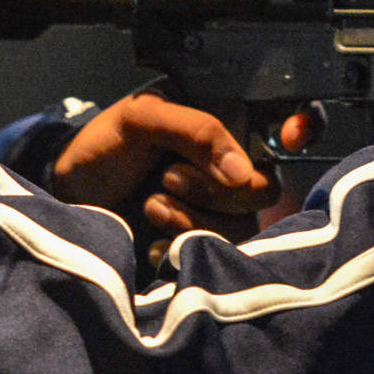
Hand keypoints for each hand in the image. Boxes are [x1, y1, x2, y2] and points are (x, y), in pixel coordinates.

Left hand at [51, 92, 280, 259]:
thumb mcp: (141, 118)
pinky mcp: (203, 246)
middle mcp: (232, 166)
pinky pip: (219, 255)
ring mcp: (220, 209)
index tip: (292, 137)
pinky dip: (182, 247)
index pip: (288, 119)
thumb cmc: (103, 147)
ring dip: (192, 218)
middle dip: (216, 188)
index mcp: (224, 122)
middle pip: (266, 185)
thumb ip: (196, 130)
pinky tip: (153, 238)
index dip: (305, 125)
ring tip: (151, 205)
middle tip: (168, 177)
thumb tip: (241, 171)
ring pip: (243, 224)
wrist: (68, 196)